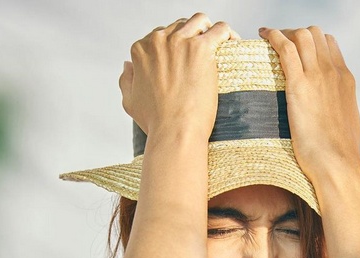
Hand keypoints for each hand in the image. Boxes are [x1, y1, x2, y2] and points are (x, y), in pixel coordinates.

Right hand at [119, 14, 239, 140]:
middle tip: (202, 57)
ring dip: (208, 31)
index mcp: (141, 50)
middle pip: (179, 27)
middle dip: (191, 38)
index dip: (173, 48)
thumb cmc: (156, 123)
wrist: (175, 133)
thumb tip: (128, 64)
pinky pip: (220, 30)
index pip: (160, 36)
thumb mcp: (130, 102)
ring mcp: (181, 42)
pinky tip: (232, 43)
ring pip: (199, 22)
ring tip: (218, 46)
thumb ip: (126, 80)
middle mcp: (158, 41)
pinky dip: (227, 34)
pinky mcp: (201, 49)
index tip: (185, 61)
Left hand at [259, 26, 359, 183]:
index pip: (329, 45)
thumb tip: (334, 120)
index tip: (298, 50)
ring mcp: (317, 76)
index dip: (312, 42)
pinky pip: (285, 48)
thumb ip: (339, 112)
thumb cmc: (341, 155)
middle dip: (296, 34)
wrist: (338, 163)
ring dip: (284, 33)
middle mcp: (333, 72)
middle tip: (280, 44)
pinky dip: (273, 36)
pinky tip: (263, 35)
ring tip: (269, 39)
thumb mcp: (347, 126)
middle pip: (315, 34)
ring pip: (301, 35)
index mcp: (345, 80)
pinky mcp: (299, 86)